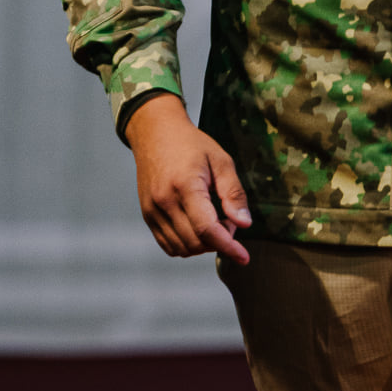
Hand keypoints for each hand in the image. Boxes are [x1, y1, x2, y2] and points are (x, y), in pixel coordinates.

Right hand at [123, 95, 251, 263]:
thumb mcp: (221, 161)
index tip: (244, 257)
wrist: (155, 133)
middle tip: (229, 220)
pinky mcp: (147, 215)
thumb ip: (233, 193)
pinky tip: (197, 228)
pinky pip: (168, 245)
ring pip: (182, 248)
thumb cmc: (191, 144)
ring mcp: (152, 210)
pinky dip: (187, 245)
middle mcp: (164, 202)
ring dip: (203, 245)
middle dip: (219, 241)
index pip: (207, 229)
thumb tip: (243, 224)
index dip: (228, 247)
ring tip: (213, 221)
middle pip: (196, 242)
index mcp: (185, 186)